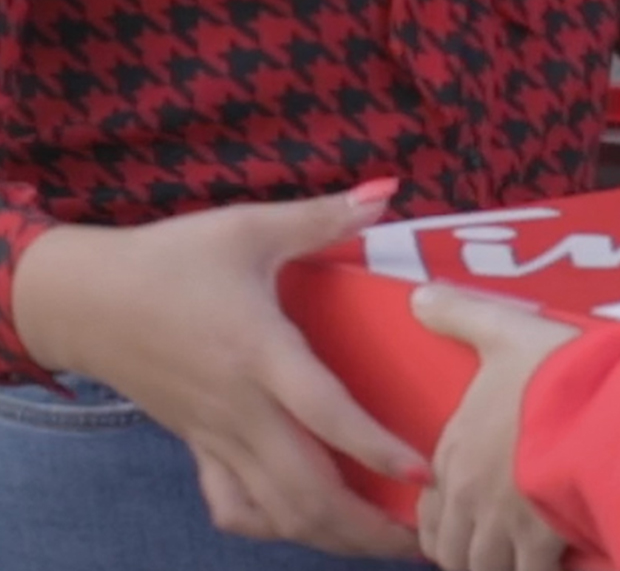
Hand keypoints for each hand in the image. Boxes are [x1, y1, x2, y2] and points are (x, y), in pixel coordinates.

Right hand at [11, 182, 426, 558]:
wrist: (87, 300)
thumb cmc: (172, 258)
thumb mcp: (249, 226)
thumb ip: (321, 216)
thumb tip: (386, 190)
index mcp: (258, 351)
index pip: (322, 412)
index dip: (372, 446)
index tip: (420, 472)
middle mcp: (239, 406)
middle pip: (302, 488)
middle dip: (363, 524)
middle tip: (424, 537)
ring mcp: (215, 435)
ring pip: (273, 509)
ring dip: (328, 534)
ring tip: (382, 541)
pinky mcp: (199, 447)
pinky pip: (235, 505)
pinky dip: (273, 525)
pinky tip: (307, 525)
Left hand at [411, 284, 579, 570]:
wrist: (600, 408)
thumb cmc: (551, 371)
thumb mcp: (505, 330)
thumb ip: (462, 315)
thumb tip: (417, 296)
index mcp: (457, 448)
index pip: (429, 503)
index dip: (441, 517)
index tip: (457, 519)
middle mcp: (469, 493)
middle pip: (451, 546)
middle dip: (463, 551)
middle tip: (482, 546)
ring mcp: (502, 524)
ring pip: (480, 567)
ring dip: (490, 565)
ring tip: (508, 559)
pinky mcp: (540, 543)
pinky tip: (547, 561)